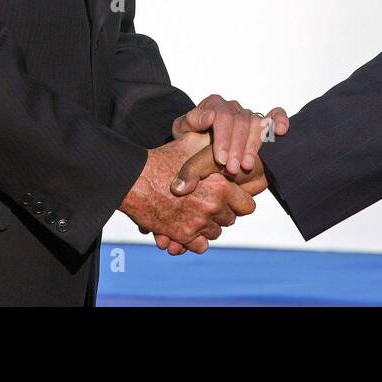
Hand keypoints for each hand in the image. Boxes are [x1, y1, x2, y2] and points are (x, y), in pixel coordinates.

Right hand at [152, 146, 268, 254]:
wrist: (134, 180)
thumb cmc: (162, 159)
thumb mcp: (191, 142)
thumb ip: (212, 142)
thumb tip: (224, 135)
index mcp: (221, 185)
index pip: (248, 205)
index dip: (238, 201)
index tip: (228, 197)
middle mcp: (213, 206)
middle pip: (230, 220)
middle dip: (221, 213)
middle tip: (206, 203)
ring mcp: (198, 223)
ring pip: (215, 233)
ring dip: (207, 226)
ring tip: (194, 212)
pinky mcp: (183, 236)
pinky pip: (200, 246)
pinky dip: (195, 240)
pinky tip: (187, 227)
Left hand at [171, 94, 289, 174]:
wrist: (198, 141)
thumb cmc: (191, 136)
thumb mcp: (182, 129)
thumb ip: (189, 122)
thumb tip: (208, 117)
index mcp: (214, 104)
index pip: (222, 116)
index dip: (222, 138)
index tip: (219, 159)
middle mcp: (233, 107)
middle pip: (240, 122)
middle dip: (237, 147)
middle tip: (232, 169)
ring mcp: (249, 114)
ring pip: (257, 124)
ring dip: (253, 145)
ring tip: (247, 166)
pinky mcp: (263, 122)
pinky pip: (275, 115)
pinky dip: (280, 120)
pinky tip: (281, 130)